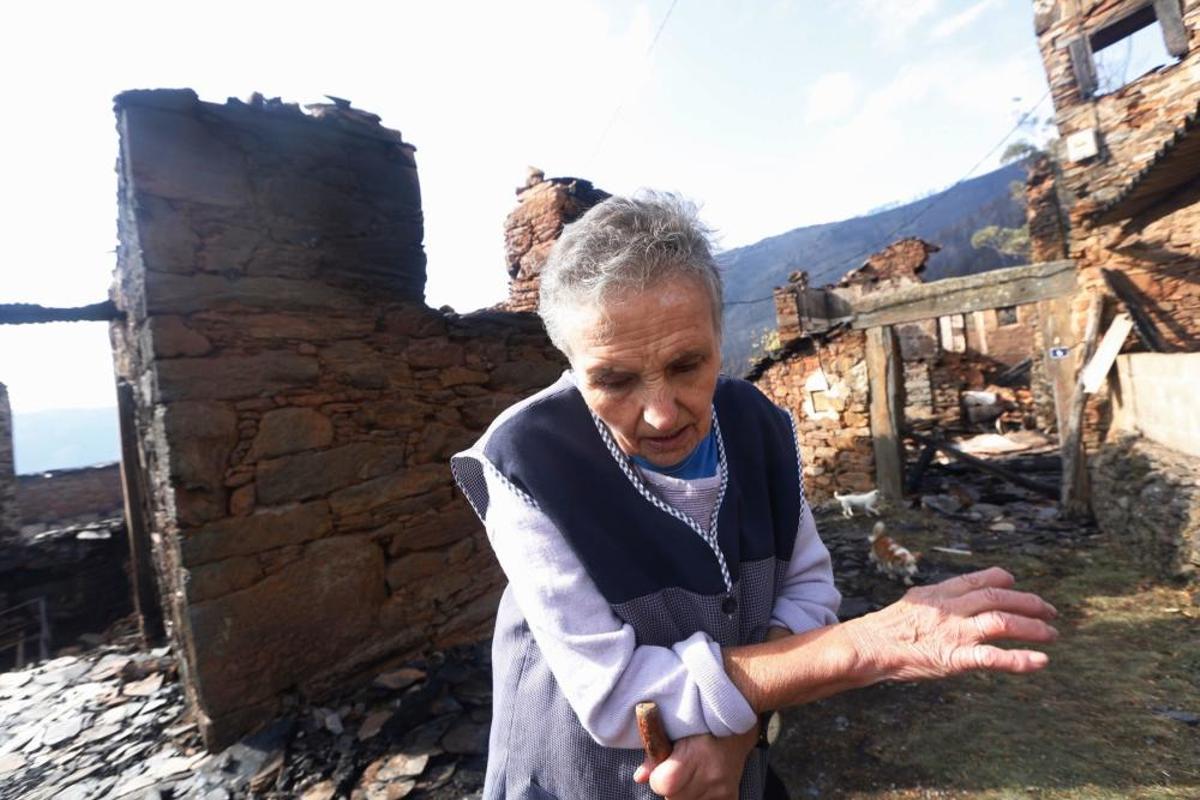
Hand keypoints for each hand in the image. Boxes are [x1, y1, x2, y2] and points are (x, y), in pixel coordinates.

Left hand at [632, 726, 757, 799]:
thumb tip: (639, 778)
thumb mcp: (676, 731)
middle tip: (679, 770)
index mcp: (696, 755)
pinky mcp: (731, 797)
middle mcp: (712, 775)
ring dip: (684, 794)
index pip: (664, 784)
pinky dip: (698, 797)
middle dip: (671, 788)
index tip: (662, 770)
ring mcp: (723, 790)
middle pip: (673, 799)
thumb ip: (655, 754)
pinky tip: (702, 783)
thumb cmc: (701, 724)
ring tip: (692, 774)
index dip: (658, 778)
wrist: (737, 725)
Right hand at [844, 566, 1058, 681]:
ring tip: (1052, 633)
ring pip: (1003, 622)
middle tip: (1050, 610)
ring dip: (1033, 627)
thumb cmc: (888, 627)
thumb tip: (956, 591)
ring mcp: (955, 633)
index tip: (1015, 582)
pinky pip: (994, 657)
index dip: (1002, 579)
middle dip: (1029, 603)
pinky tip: (1041, 661)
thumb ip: (939, 597)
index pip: (978, 579)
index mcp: (941, 593)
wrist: (870, 646)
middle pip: (999, 598)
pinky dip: (1020, 660)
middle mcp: (952, 609)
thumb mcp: (914, 600)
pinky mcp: (955, 659)